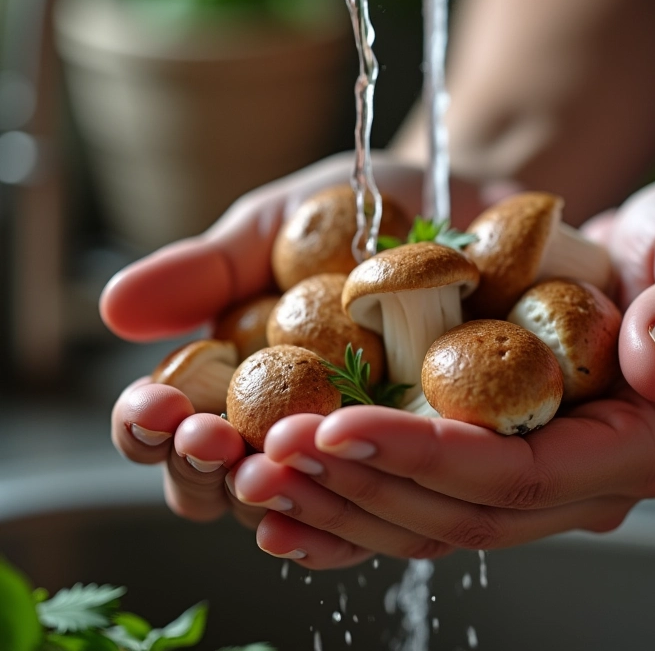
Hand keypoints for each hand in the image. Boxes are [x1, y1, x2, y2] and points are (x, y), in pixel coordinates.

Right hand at [103, 152, 499, 531]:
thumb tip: (114, 308)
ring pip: (302, 509)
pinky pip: (388, 513)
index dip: (149, 429)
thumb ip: (208, 271)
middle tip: (208, 440)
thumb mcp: (279, 228)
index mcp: (236, 382)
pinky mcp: (428, 464)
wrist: (469, 208)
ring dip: (277, 496)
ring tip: (265, 464)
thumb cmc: (364, 214)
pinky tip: (341, 500)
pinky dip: (359, 516)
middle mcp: (288, 430)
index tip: (154, 405)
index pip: (172, 430)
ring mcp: (357, 453)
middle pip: (224, 486)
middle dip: (205, 471)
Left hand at [230, 172, 654, 568]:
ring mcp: (533, 474)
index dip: (423, 457)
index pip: (515, 475)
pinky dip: (351, 495)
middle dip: (358, 485)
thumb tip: (653, 363)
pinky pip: (417, 493)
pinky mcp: (495, 454)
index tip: (337, 425)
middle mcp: (577, 480)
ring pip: (425, 517)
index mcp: (631, 445)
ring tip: (256, 471)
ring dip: (338, 498)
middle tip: (269, 453)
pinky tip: (289, 490)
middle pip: (456, 512)